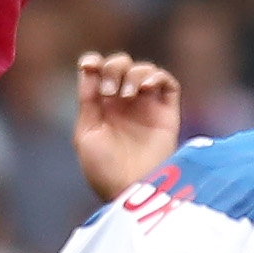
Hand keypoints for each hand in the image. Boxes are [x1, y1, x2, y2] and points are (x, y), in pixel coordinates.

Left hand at [74, 51, 181, 201]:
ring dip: (134, 73)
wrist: (131, 190)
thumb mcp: (86, 134)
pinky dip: (156, 76)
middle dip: (114, 68)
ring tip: (127, 94)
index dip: (95, 62)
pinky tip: (145, 88)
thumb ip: (88, 100)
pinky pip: (167, 82)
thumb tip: (88, 66)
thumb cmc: (104, 170)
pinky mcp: (167, 112)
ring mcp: (147, 106)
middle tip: (110, 91)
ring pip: (144, 69)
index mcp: (102, 107)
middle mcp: (124, 103)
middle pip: (121, 64)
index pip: (99, 72)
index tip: (90, 65)